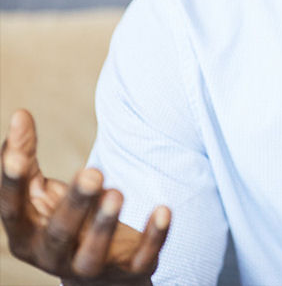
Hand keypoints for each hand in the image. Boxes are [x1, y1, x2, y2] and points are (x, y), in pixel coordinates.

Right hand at [0, 109, 169, 283]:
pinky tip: (163, 210)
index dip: (12, 185)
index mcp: (27, 235)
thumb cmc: (63, 219)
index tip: (18, 158)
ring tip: (117, 192)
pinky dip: (154, 237)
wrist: (102, 273)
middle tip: (93, 172)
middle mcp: (53, 257)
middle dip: (75, 204)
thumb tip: (19, 114)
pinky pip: (141, 259)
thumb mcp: (41, 193)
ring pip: (93, 254)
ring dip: (106, 224)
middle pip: (59, 233)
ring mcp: (91, 269)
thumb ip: (26, 157)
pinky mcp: (130, 272)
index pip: (12, 212)